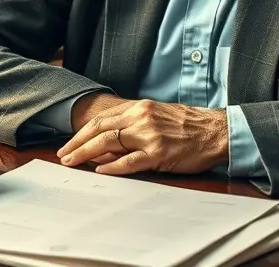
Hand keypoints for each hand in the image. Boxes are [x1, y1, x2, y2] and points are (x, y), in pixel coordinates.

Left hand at [57, 99, 228, 175]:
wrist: (216, 131)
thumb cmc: (188, 126)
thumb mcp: (158, 116)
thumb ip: (134, 124)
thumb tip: (109, 140)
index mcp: (140, 108)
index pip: (102, 119)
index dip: (82, 132)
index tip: (69, 144)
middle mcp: (141, 118)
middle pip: (99, 129)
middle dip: (77, 143)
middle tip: (62, 155)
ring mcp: (150, 135)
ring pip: (109, 143)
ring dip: (86, 154)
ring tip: (72, 163)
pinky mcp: (159, 153)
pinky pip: (130, 161)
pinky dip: (112, 166)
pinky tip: (100, 170)